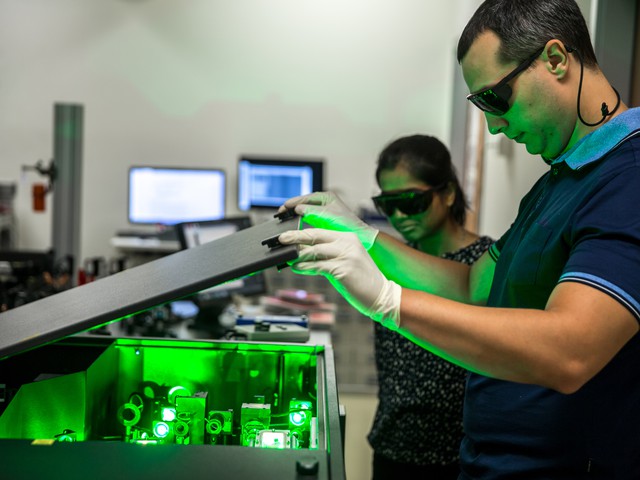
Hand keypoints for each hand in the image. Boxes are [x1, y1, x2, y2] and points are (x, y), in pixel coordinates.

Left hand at [278, 228, 400, 329]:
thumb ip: (327, 255)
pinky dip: (304, 267)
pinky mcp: (344, 269)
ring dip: (297, 255)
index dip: (302, 232)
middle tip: (280, 239)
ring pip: (314, 251)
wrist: (382, 295)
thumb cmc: (361, 281)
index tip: (288, 234)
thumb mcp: (345, 262)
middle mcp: (348, 242)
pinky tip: (296, 268)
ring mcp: (347, 255)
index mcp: (349, 237)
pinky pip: (318, 266)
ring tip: (285, 258)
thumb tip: (301, 254)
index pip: (320, 231)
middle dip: (295, 237)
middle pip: (315, 235)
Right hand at [280, 191, 378, 249]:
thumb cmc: (348, 224)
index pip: (305, 197)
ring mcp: (322, 211)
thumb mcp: (328, 216)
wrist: (360, 237)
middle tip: (280, 214)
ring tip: (284, 219)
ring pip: (303, 211)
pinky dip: (299, 221)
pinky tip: (293, 226)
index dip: (293, 202)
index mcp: (326, 196)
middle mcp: (323, 202)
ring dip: (294, 215)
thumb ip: (312, 211)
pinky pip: (307, 219)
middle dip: (291, 208)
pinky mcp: (321, 221)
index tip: (283, 208)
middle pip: (302, 203)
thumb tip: (298, 209)